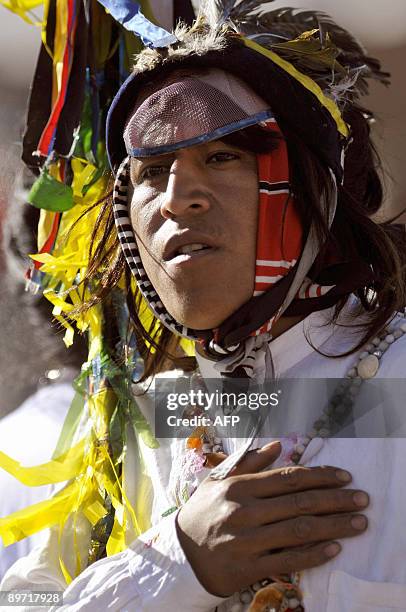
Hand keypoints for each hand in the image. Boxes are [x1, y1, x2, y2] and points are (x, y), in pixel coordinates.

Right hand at [176, 441, 368, 596]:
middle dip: (336, 499)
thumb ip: (249, 463)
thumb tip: (278, 445)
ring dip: (333, 525)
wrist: (178, 555)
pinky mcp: (248, 567)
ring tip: (358, 523)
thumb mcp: (219, 481)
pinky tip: (334, 548)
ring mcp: (247, 539)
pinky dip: (313, 554)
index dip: (320, 475)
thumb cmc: (202, 513)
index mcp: (240, 486)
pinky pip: (288, 559)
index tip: (345, 476)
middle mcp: (245, 510)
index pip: (289, 477)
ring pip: (299, 529)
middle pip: (300, 502)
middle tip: (362, 498)